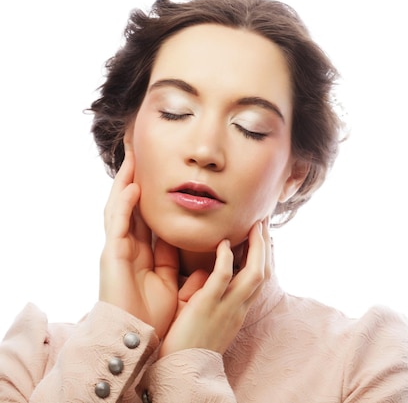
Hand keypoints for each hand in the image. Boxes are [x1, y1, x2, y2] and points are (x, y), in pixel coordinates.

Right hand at [99, 151, 178, 338]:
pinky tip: (132, 187)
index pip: (147, 217)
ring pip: (120, 208)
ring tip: (133, 159)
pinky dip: (124, 205)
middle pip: (130, 206)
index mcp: (143, 254)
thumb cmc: (154, 316)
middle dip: (135, 181)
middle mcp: (128, 248)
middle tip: (141, 154)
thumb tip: (209, 250)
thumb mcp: (175, 283)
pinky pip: (117, 225)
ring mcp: (117, 250)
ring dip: (125, 183)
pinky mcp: (111, 257)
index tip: (163, 176)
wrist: (138, 339)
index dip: (153, 197)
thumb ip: (183, 264)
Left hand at [158, 219, 271, 356]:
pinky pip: (222, 279)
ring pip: (253, 273)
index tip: (263, 237)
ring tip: (254, 226)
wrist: (183, 371)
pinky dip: (226, 259)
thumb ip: (213, 296)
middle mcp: (239, 307)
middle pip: (264, 272)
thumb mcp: (210, 318)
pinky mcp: (207, 306)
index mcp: (239, 310)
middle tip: (263, 223)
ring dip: (256, 247)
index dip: (265, 256)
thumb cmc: (191, 344)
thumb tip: (207, 276)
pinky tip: (224, 244)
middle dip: (266, 246)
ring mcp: (226, 307)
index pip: (260, 279)